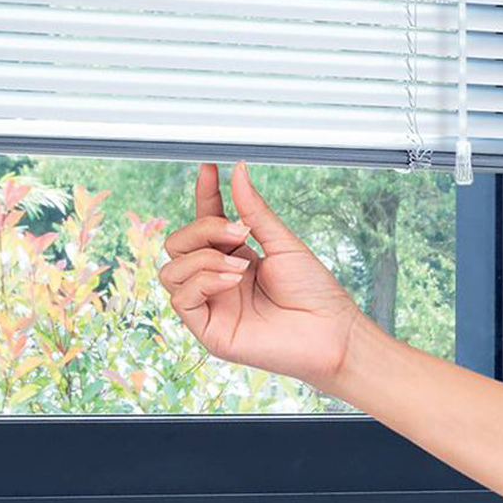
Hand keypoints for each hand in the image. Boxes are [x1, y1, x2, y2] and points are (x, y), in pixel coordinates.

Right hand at [158, 162, 366, 394]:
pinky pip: (181, 298)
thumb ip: (253, 210)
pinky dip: (203, 281)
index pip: (204, 223)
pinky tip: (232, 280)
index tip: (210, 170)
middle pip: (177, 244)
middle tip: (238, 232)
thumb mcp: (282, 242)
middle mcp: (216, 280)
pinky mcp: (208, 330)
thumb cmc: (314, 294)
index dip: (203, 195)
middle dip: (202, 230)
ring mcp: (210, 305)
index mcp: (233, 258)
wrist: (331, 332)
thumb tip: (238, 172)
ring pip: (171, 270)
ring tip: (240, 265)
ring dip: (204, 258)